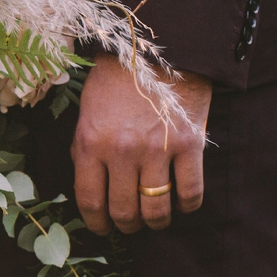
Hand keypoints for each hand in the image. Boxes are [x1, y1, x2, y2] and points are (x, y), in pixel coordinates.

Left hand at [71, 54, 212, 234]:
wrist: (156, 49)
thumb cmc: (115, 81)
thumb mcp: (87, 115)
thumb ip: (86, 153)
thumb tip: (91, 192)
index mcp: (92, 143)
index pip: (90, 201)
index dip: (97, 223)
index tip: (103, 227)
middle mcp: (123, 151)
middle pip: (125, 211)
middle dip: (127, 226)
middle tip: (131, 224)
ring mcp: (157, 149)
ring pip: (157, 209)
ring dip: (156, 222)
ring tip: (155, 218)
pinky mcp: (189, 144)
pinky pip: (190, 193)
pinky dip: (187, 205)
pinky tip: (182, 203)